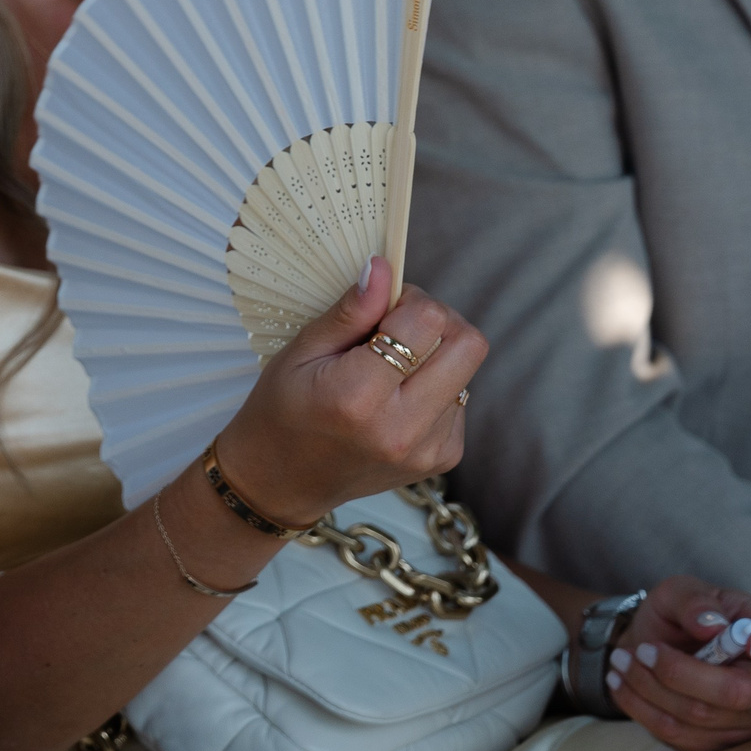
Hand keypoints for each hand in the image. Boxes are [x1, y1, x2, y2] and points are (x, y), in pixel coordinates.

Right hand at [211, 258, 485, 529]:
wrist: (282, 482)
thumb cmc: (281, 411)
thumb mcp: (301, 352)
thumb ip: (349, 312)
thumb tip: (383, 269)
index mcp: (360, 397)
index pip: (428, 321)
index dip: (408, 300)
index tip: (381, 308)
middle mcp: (403, 428)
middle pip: (468, 344)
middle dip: (437, 321)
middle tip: (397, 328)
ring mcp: (429, 449)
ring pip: (466, 369)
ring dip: (435, 355)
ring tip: (389, 369)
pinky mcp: (443, 458)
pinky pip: (461, 397)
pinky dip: (434, 385)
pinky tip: (396, 397)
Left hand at [608, 578, 750, 750]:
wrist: (647, 646)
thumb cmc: (675, 616)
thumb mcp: (676, 592)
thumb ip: (693, 600)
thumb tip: (711, 623)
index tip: (749, 639)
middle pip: (744, 691)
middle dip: (681, 672)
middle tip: (643, 650)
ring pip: (702, 714)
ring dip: (650, 686)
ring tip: (623, 661)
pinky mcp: (719, 742)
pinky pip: (680, 734)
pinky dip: (641, 706)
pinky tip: (622, 684)